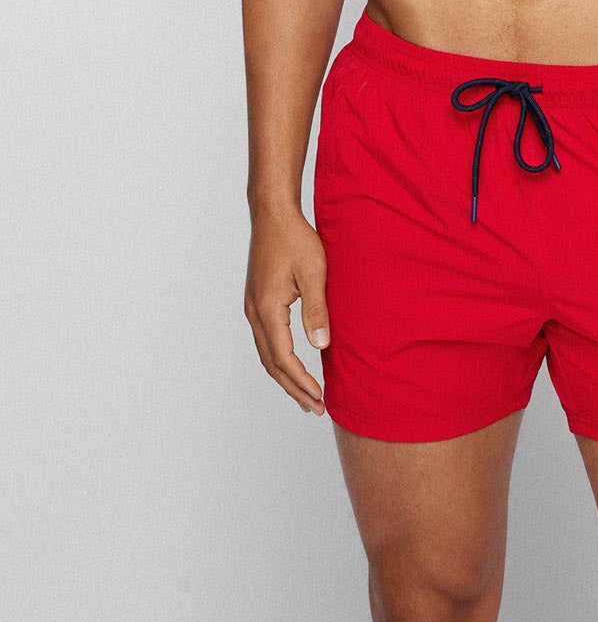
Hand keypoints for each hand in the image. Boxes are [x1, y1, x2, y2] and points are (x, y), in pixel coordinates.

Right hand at [244, 206, 330, 414]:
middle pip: (271, 363)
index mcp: (267, 309)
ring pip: (266, 354)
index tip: (320, 398)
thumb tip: (321, 347)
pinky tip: (293, 363)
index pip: (284, 358)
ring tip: (305, 394)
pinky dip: (279, 358)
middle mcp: (254, 312)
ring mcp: (252, 307)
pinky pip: (266, 340)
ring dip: (285, 376)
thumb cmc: (295, 238)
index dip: (302, 381)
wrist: (273, 214)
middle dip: (293, 388)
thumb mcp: (314, 272)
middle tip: (314, 407)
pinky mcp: (256, 301)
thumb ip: (317, 310)